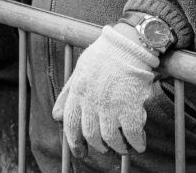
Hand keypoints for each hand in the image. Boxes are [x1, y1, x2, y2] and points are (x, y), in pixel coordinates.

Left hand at [52, 25, 159, 155]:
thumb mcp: (80, 69)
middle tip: (106, 149)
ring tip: (123, 147)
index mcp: (78, 91)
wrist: (129, 43)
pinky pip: (132, 133)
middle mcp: (92, 101)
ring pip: (111, 138)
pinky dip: (136, 142)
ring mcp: (111, 104)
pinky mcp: (131, 105)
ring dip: (118, 147)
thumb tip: (56, 116)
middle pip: (91, 135)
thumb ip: (68, 93)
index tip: (81, 151)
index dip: (75, 142)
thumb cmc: (105, 54)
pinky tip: (139, 143)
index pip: (70, 124)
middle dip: (99, 146)